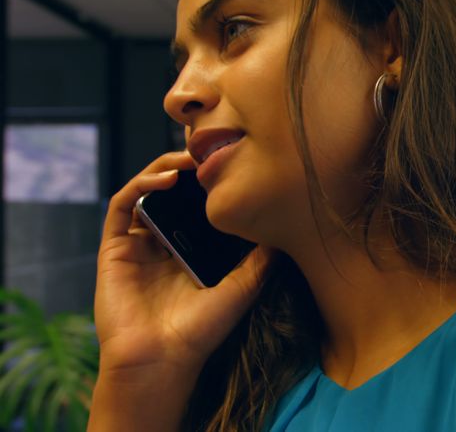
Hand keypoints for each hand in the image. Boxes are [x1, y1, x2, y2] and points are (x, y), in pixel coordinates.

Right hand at [93, 151, 275, 377]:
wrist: (162, 360)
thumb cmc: (202, 330)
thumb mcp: (244, 286)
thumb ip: (263, 256)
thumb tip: (286, 225)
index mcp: (193, 250)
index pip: (201, 204)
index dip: (214, 182)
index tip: (236, 164)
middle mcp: (165, 243)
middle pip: (175, 191)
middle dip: (191, 167)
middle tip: (212, 150)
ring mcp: (139, 244)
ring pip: (149, 191)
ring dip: (166, 168)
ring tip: (190, 159)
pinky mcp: (114, 248)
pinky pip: (122, 205)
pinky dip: (142, 185)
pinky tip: (167, 178)